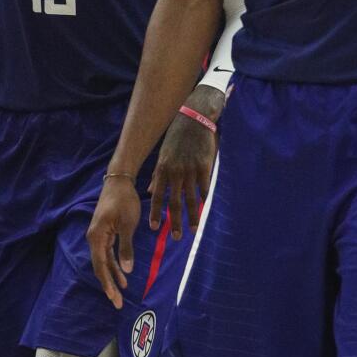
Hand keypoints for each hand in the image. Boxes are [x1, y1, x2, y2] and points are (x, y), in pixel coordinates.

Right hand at [87, 176, 141, 309]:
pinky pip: (108, 253)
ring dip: (112, 276)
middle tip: (117, 304)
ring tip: (122, 293)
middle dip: (109, 285)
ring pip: (104, 261)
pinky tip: (123, 275)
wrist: (119, 182)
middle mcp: (94, 238)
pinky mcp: (105, 233)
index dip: (107, 283)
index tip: (113, 297)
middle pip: (100, 266)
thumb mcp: (128, 224)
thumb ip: (126, 247)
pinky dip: (115, 264)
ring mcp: (99, 236)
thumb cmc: (124, 200)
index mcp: (97, 237)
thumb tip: (126, 270)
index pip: (100, 265)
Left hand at [148, 86, 221, 238]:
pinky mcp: (204, 166)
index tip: (154, 228)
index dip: (156, 213)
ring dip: (192, 216)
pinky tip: (206, 210)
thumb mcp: (163, 155)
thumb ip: (157, 175)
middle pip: (174, 201)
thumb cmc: (176, 137)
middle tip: (176, 237)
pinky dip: (205, 200)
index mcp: (163, 169)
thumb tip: (151, 192)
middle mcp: (175, 172)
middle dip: (174, 221)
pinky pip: (205, 187)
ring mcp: (190, 170)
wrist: (193, 120)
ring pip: (190, 198)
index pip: (158, 196)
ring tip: (193, 230)